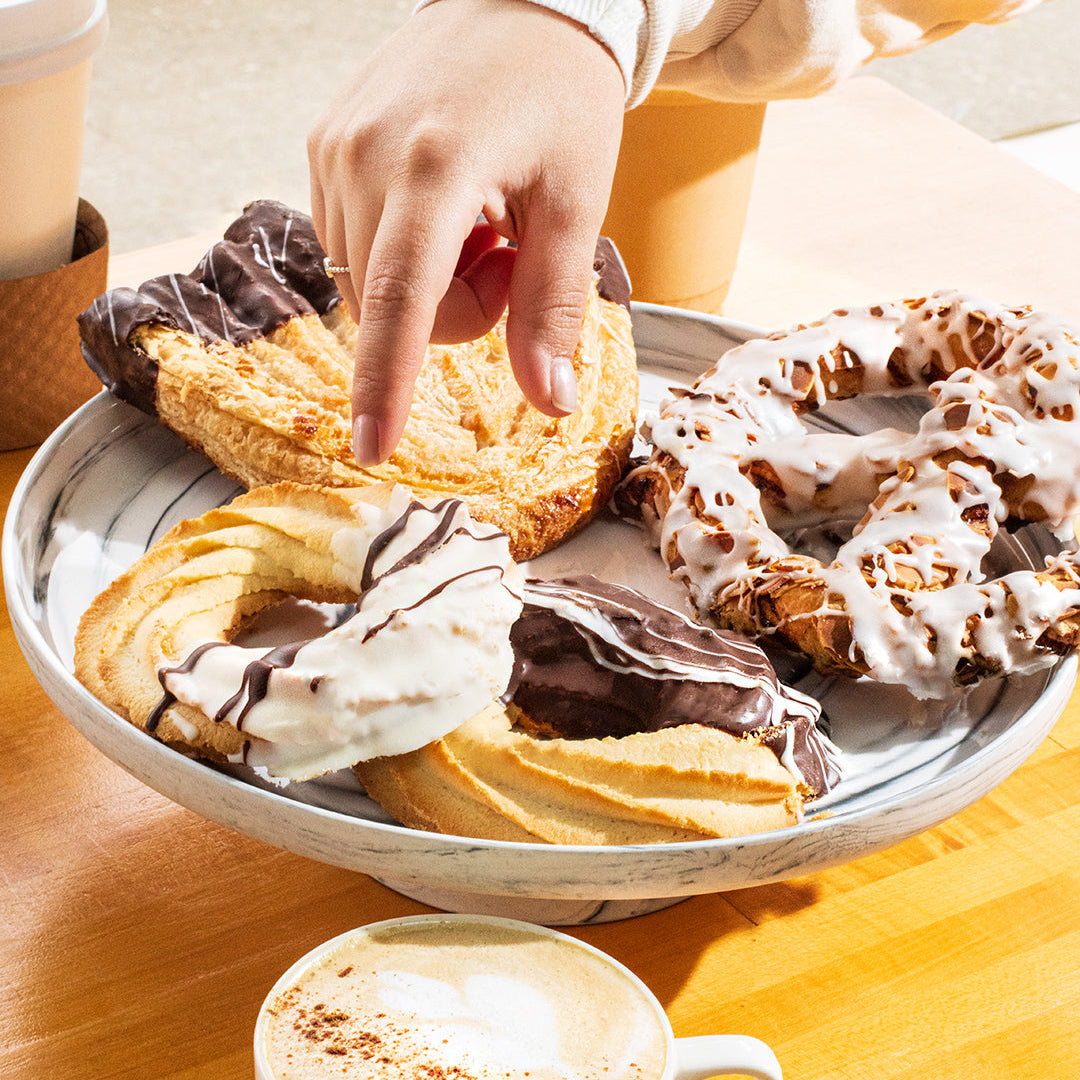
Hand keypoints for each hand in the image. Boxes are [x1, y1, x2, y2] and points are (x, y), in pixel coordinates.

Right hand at [307, 0, 625, 464]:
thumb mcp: (576, 201)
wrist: (519, 0)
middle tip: (506, 252)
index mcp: (436, 166)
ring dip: (430, 280)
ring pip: (371, 283)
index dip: (386, 384)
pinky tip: (442, 204)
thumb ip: (554, 306)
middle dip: (458, 309)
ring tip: (477, 218)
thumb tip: (547, 399)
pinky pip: (355, 243)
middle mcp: (365, 155)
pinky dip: (404, 249)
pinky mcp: (325, 143)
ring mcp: (335, 147)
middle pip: (394, 308)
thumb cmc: (559, 94)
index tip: (371, 448)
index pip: (401, 300)